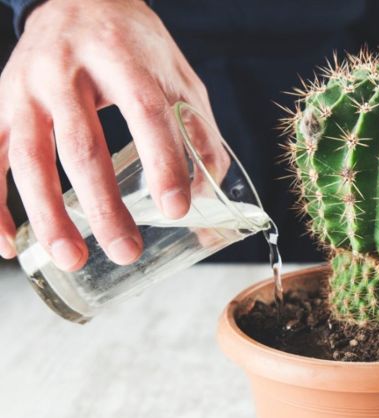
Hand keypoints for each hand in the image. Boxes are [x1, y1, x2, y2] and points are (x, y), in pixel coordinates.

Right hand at [0, 0, 214, 269]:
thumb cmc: (136, 46)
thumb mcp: (180, 77)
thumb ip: (199, 131)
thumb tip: (205, 193)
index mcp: (122, 57)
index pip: (145, 112)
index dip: (162, 162)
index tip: (177, 209)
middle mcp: (66, 70)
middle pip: (82, 144)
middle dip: (103, 205)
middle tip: (125, 250)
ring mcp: (25, 86)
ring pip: (29, 156)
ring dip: (48, 213)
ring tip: (72, 258)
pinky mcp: (0, 102)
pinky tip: (8, 245)